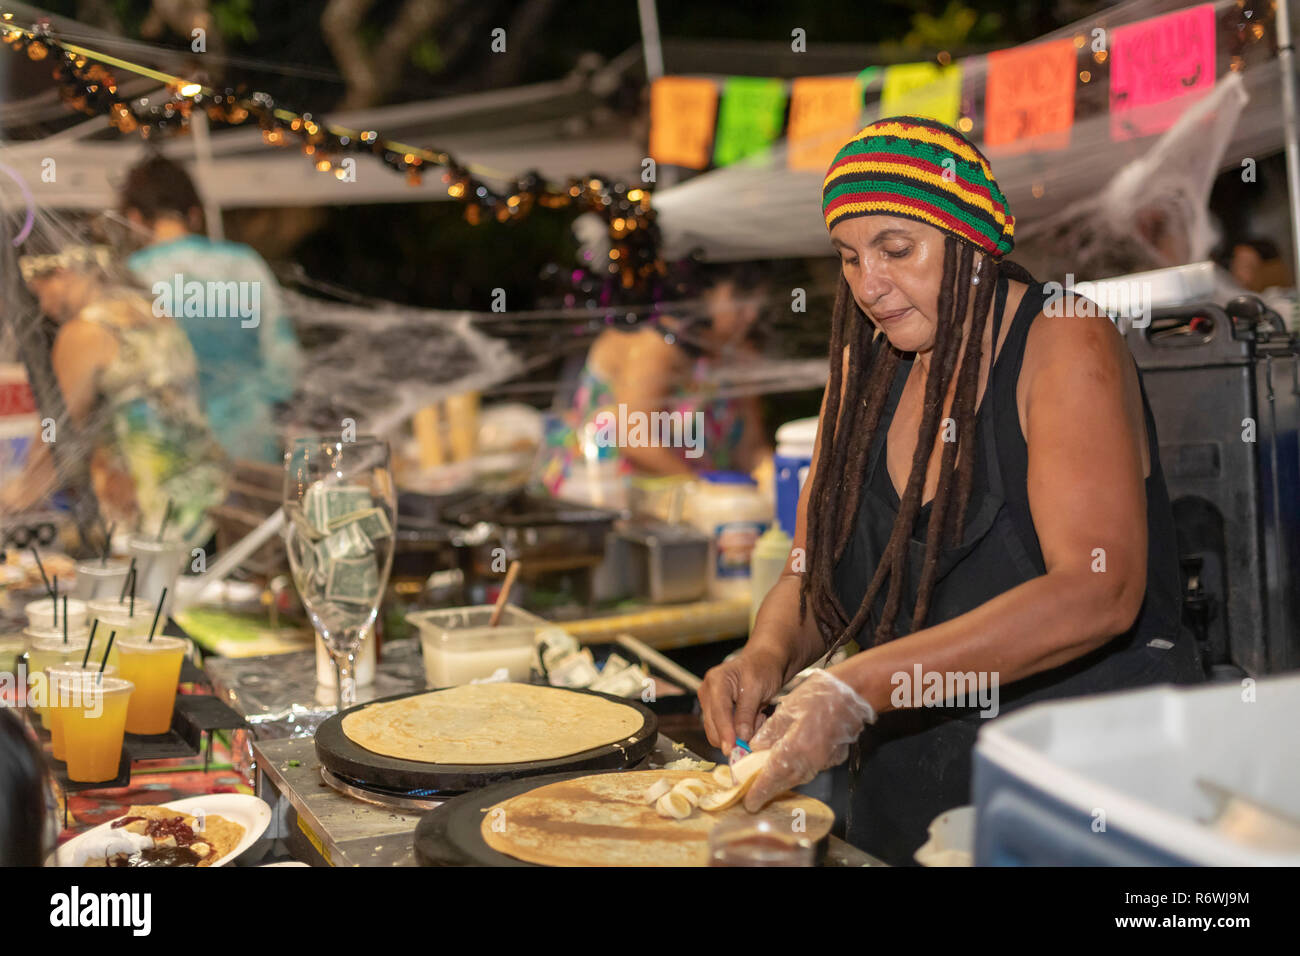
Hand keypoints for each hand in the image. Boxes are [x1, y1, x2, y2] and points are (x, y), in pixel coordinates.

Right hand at [697, 648, 786, 753]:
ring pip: (717, 732)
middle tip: (759, 723)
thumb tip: (740, 738)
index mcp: (716, 681)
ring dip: (738, 733)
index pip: (718, 712)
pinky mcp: (716, 712)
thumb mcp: (758, 688)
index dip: (725, 733)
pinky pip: (724, 730)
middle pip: (712, 726)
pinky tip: (752, 718)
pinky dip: (739, 731)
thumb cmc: (762, 668)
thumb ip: (747, 713)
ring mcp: (710, 703)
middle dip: (734, 734)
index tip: (731, 750)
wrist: (764, 662)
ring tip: (757, 717)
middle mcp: (707, 692)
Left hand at [742, 669, 875, 811]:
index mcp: (797, 747)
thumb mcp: (787, 708)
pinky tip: (792, 763)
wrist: (854, 692)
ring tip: (769, 782)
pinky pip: (813, 769)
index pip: (774, 775)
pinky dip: (799, 770)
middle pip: (787, 781)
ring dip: (784, 781)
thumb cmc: (819, 694)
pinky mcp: (836, 757)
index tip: (750, 803)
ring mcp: (826, 761)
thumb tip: (756, 747)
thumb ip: (770, 730)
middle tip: (755, 797)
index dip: (760, 790)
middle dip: (770, 790)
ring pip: (800, 777)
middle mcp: (812, 760)